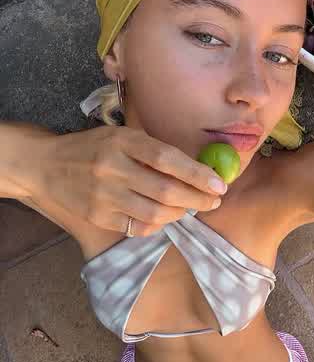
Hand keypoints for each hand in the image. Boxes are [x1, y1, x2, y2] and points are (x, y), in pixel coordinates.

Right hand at [25, 126, 227, 236]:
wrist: (46, 165)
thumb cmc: (92, 147)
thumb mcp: (120, 135)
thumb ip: (152, 149)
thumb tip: (196, 166)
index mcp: (122, 141)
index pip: (167, 158)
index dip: (197, 173)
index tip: (219, 183)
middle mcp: (112, 168)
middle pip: (165, 190)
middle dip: (197, 199)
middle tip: (214, 201)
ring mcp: (103, 196)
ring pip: (155, 213)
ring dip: (181, 213)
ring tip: (192, 208)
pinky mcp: (98, 217)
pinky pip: (139, 227)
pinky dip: (159, 223)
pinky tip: (166, 216)